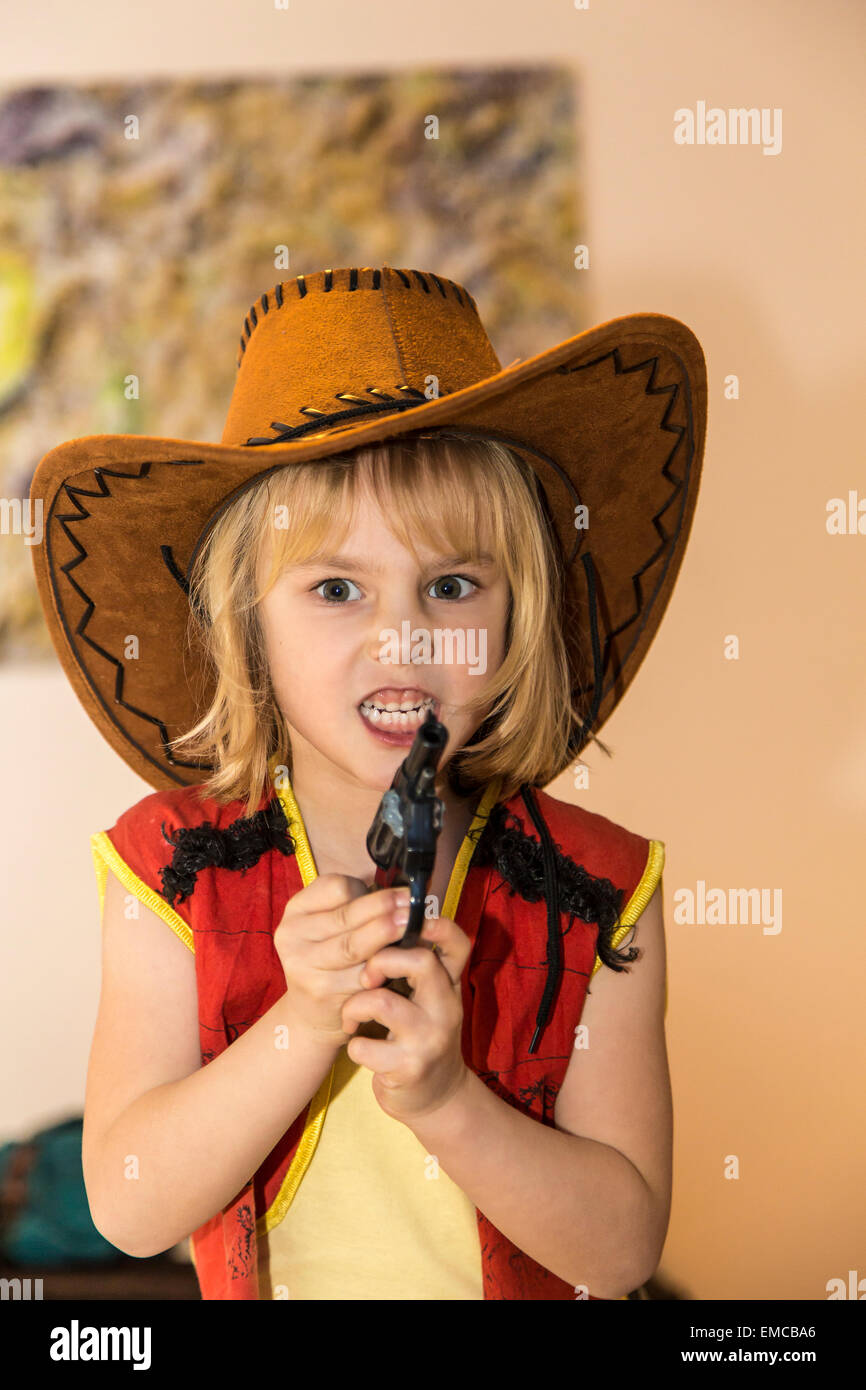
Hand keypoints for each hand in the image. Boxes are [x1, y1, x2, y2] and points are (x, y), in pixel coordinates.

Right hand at [273, 874, 411, 1047]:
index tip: (395, 890)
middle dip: (384, 907)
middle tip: (412, 902)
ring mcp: (303, 964)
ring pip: (353, 945)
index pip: (334, 888)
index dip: (366, 889)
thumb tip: (400, 895)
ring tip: (411, 923)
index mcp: (297, 909)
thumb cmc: (332, 957)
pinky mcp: (321, 990)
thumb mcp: (333, 925)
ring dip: (386, 933)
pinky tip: (401, 957)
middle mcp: (291, 935)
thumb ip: (358, 906)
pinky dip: (382, 965)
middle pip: (345, 916)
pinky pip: (359, 973)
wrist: (311, 1010)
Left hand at [341, 913, 472, 1124]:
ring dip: (355, 1006)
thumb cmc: (421, 1037)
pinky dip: (353, 1045)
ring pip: (382, 1001)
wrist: (435, 1098)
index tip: (410, 916)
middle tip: (366, 976)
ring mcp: (430, 1039)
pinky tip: (359, 1047)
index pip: (457, 944)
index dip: (438, 926)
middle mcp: (446, 1008)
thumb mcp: (429, 1000)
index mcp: (450, 985)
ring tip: (352, 1017)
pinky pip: (364, 1045)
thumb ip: (416, 967)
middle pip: (421, 962)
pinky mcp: (410, 1068)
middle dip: (381, 960)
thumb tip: (385, 918)